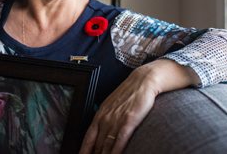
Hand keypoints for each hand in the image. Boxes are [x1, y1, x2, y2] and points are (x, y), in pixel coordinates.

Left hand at [79, 59, 199, 153]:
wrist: (142, 80)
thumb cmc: (129, 94)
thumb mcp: (112, 107)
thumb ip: (105, 121)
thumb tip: (101, 138)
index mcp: (99, 115)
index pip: (87, 140)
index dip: (83, 152)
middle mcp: (105, 119)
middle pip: (97, 146)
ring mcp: (116, 120)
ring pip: (107, 146)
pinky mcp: (129, 120)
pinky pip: (120, 141)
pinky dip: (116, 152)